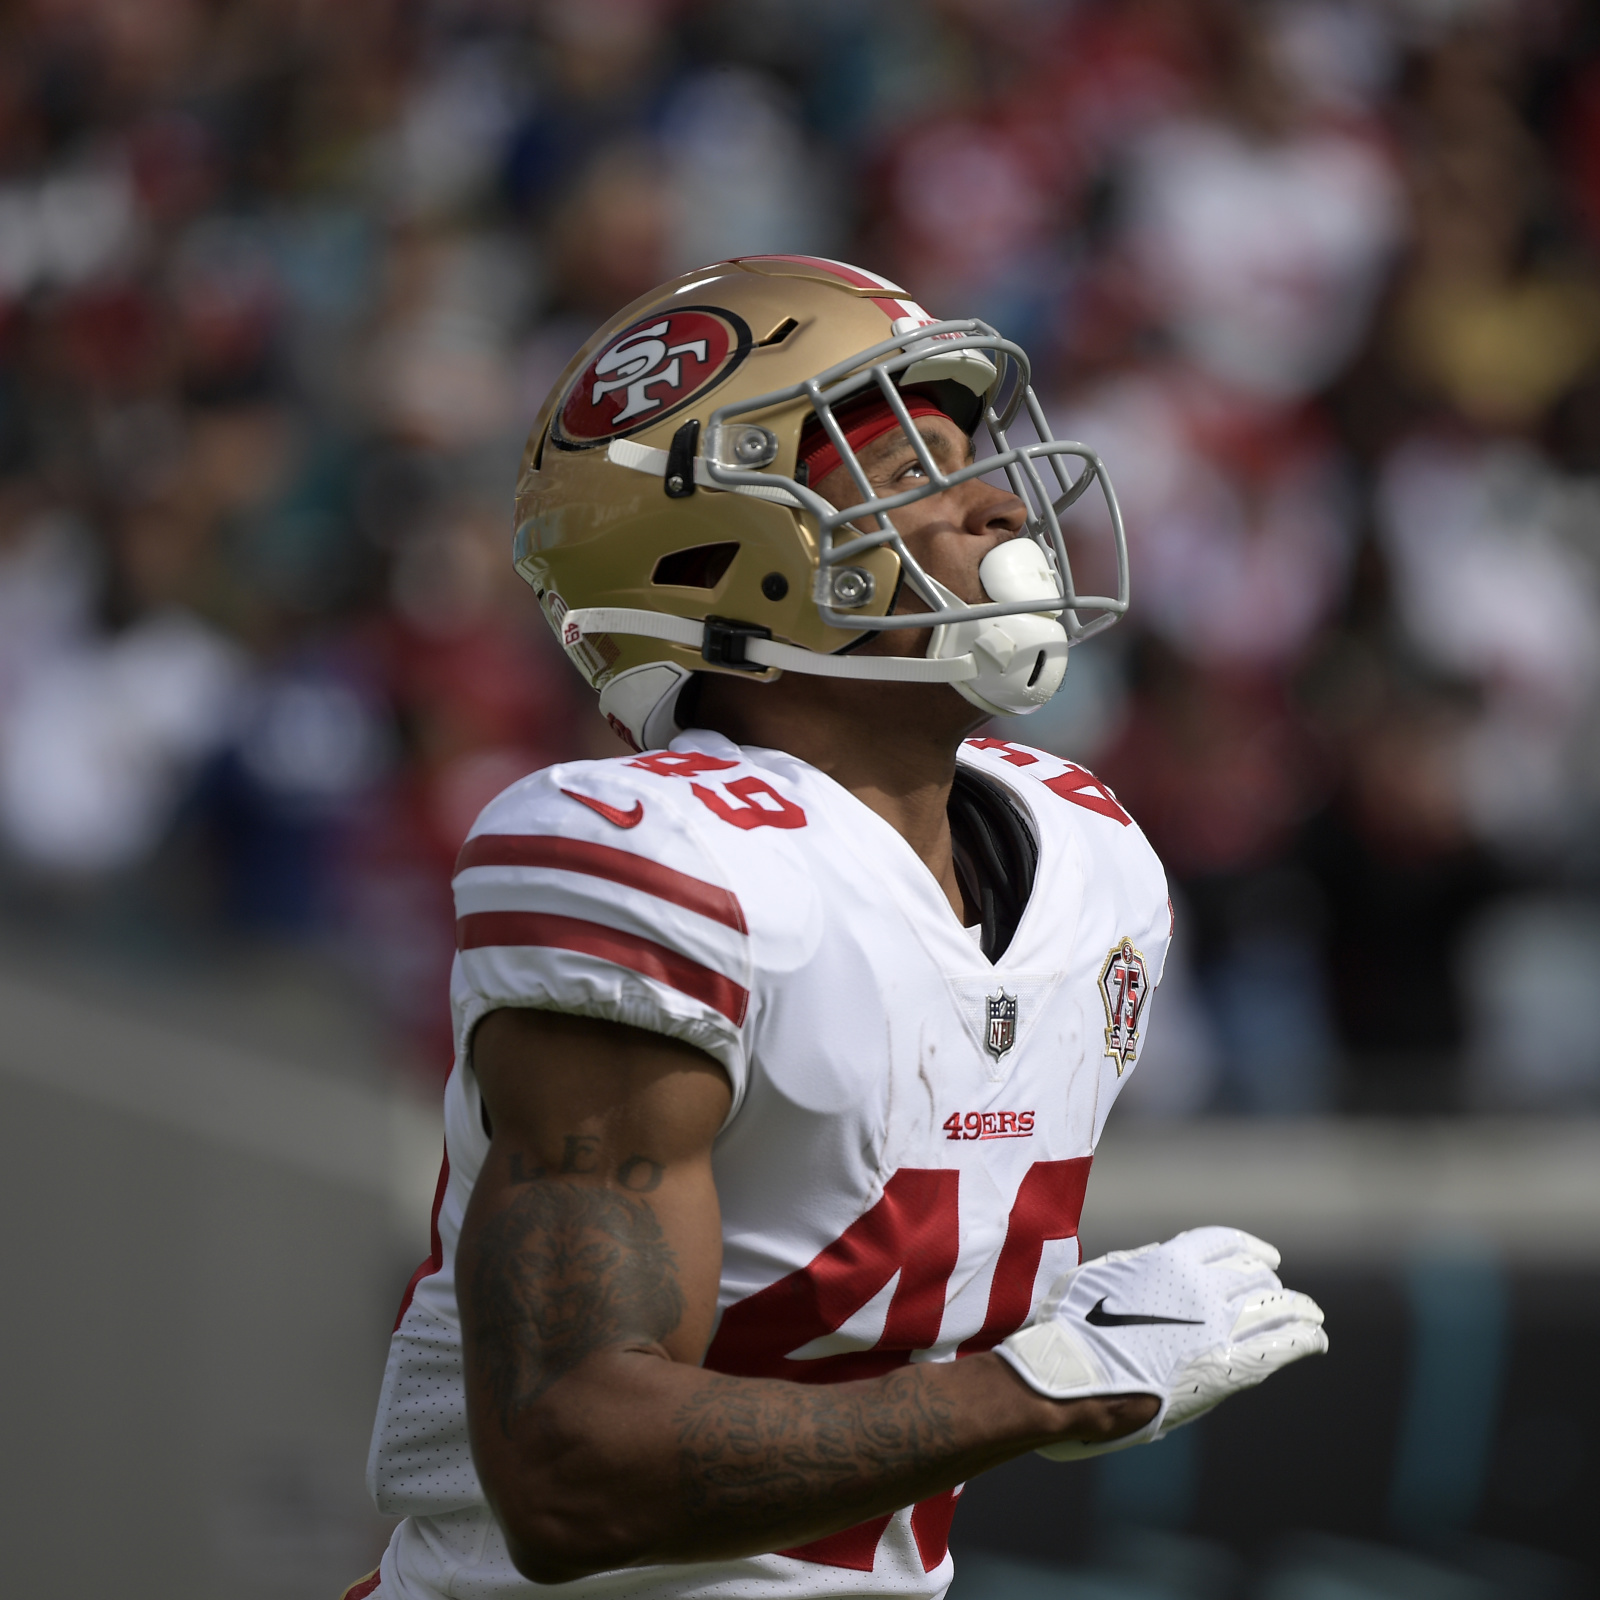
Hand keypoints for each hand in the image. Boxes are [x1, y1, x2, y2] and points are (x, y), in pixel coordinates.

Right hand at [996, 1226, 1326, 1459]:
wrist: (1076, 1378)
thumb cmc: (1071, 1329)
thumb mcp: (1100, 1275)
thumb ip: (1138, 1265)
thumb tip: (1159, 1259)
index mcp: (1169, 1258)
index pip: (1224, 1243)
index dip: (1250, 1249)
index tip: (1266, 1259)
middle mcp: (1202, 1287)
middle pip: (1253, 1277)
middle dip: (1269, 1286)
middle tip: (1279, 1297)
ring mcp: (1219, 1327)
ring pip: (1276, 1308)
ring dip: (1299, 1309)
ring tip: (1312, 1315)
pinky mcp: (1231, 1368)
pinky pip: (1283, 1346)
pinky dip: (1305, 1338)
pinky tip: (1316, 1339)